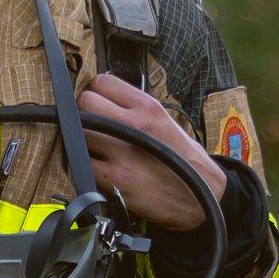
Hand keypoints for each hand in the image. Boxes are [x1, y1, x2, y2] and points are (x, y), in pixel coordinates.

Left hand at [82, 72, 216, 230]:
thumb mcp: (164, 121)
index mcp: (147, 107)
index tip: (98, 105)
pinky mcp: (115, 178)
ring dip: (80, 140)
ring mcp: (122, 152)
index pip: (102, 82)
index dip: (96, 93)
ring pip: (77, 133)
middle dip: (83, 114)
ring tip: (94, 148)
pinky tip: (98, 168)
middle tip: (91, 127)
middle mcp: (133, 125)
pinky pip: (81, 164)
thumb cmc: (182, 159)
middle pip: (85, 103)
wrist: (201, 195)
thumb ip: (134, 108)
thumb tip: (104, 99)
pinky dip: (84, 166)